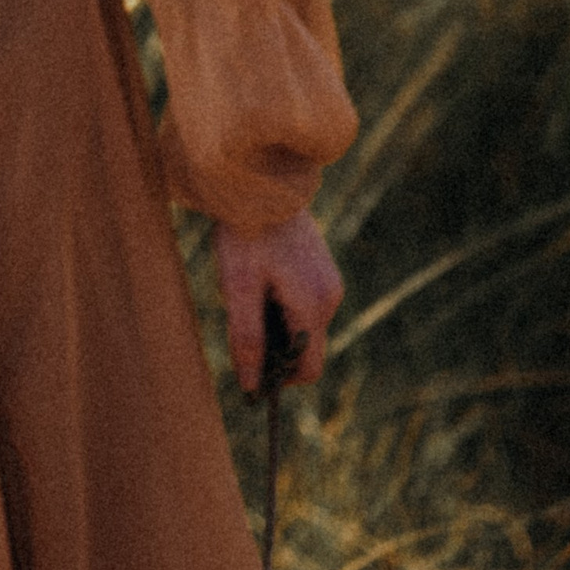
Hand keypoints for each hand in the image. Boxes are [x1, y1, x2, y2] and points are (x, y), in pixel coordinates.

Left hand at [215, 210, 341, 394]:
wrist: (259, 182)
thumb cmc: (245, 234)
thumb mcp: (238, 288)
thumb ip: (246, 338)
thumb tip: (252, 386)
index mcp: (314, 306)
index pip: (308, 369)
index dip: (279, 378)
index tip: (250, 366)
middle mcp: (331, 296)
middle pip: (305, 347)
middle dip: (274, 346)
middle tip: (241, 318)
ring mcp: (330, 281)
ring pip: (304, 326)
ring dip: (276, 323)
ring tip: (249, 290)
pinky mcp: (323, 269)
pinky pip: (306, 304)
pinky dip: (283, 305)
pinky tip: (261, 278)